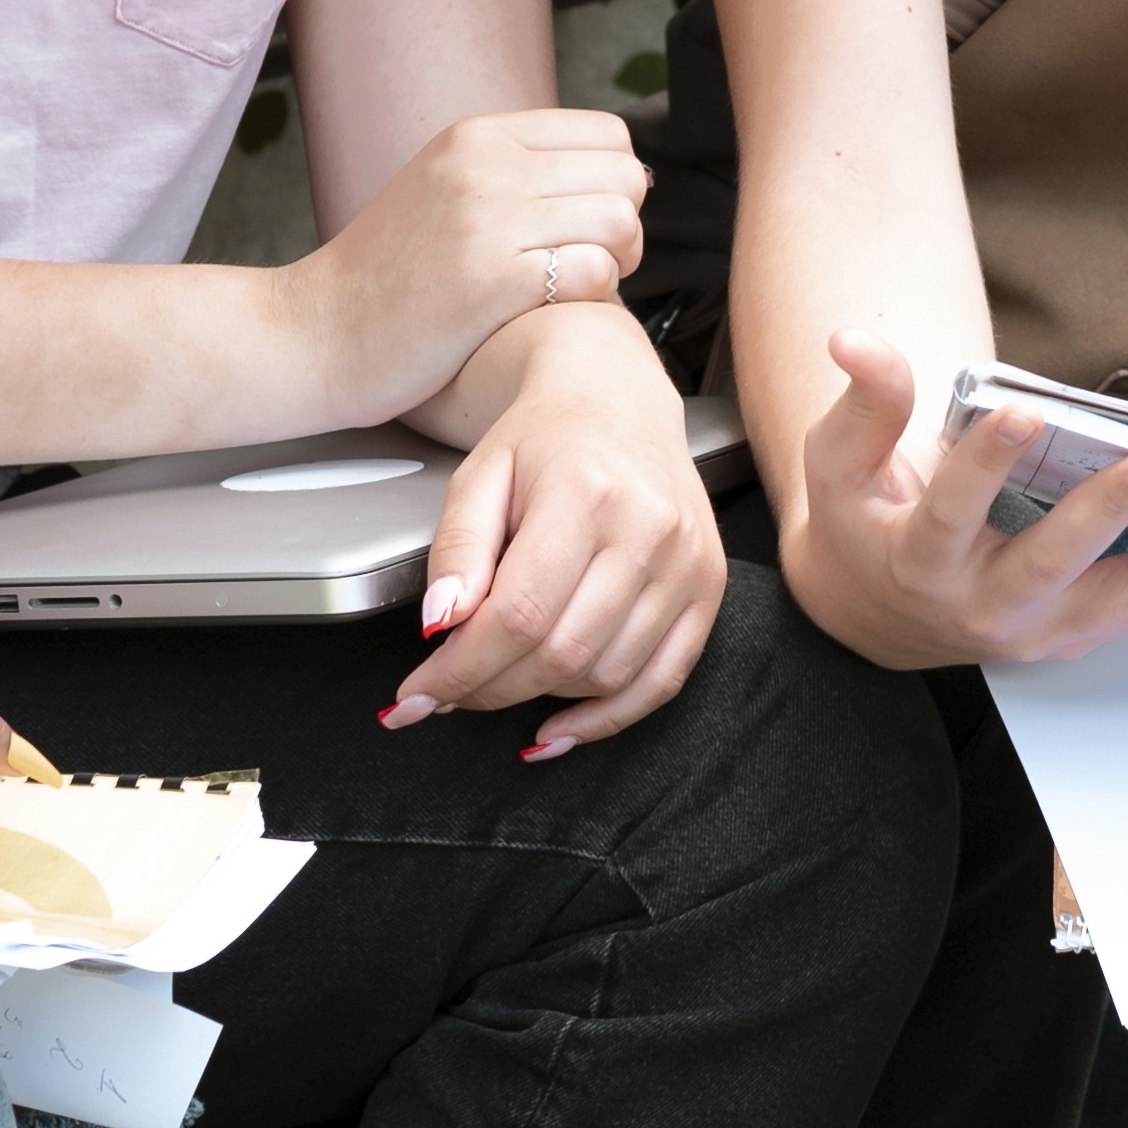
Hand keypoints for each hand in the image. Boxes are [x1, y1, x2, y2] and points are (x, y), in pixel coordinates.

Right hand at [301, 108, 651, 402]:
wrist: (314, 332)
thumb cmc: (385, 276)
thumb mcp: (443, 186)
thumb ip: (516, 170)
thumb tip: (620, 174)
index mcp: (477, 136)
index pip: (607, 134)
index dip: (616, 183)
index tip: (589, 223)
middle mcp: (485, 166)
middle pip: (624, 176)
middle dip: (626, 225)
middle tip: (594, 262)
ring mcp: (488, 221)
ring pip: (619, 221)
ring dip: (619, 262)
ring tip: (581, 286)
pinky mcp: (490, 283)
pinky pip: (595, 271)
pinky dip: (596, 295)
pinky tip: (557, 309)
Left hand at [389, 313, 726, 755]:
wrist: (617, 399)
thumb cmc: (544, 436)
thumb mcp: (479, 476)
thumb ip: (455, 550)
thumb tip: (440, 626)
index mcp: (585, 492)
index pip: (518, 613)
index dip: (461, 669)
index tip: (418, 693)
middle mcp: (648, 529)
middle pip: (562, 651)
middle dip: (491, 688)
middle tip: (449, 692)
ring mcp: (687, 561)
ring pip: (607, 673)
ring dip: (541, 698)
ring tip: (498, 685)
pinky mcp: (708, 586)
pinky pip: (662, 680)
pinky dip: (607, 718)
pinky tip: (559, 728)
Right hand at [779, 327, 1127, 672]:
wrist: (875, 617)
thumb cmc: (866, 528)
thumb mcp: (841, 463)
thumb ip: (864, 402)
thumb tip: (856, 341)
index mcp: (920, 560)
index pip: (951, 509)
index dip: (985, 461)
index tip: (1020, 413)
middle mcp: (983, 604)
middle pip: (1050, 563)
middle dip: (1109, 513)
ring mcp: (1036, 630)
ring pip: (1120, 602)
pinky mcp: (1076, 635)